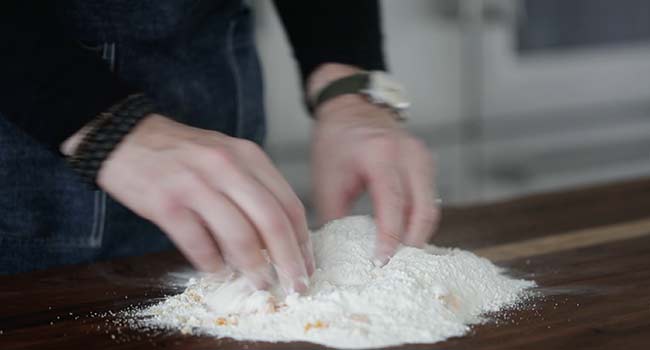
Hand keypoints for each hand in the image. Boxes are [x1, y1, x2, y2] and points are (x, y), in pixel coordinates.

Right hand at [93, 114, 313, 292]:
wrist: (125, 138)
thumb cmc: (182, 153)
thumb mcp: (226, 156)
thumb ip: (252, 189)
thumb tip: (276, 239)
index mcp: (248, 156)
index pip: (288, 204)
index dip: (302, 242)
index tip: (306, 267)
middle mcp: (226, 167)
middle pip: (271, 222)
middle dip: (288, 261)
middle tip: (294, 286)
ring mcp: (196, 184)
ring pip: (239, 236)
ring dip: (253, 268)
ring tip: (259, 284)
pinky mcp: (166, 203)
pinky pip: (198, 243)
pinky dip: (212, 263)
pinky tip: (216, 270)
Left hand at [311, 94, 439, 265]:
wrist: (350, 108)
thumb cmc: (335, 142)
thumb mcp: (326, 180)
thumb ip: (335, 218)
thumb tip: (343, 252)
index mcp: (380, 155)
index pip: (393, 204)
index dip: (390, 237)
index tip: (382, 261)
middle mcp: (407, 154)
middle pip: (422, 208)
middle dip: (412, 241)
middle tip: (397, 265)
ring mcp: (421, 156)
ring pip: (430, 206)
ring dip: (418, 232)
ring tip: (401, 254)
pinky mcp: (425, 161)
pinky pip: (429, 197)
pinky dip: (419, 218)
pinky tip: (405, 235)